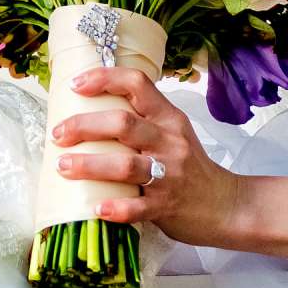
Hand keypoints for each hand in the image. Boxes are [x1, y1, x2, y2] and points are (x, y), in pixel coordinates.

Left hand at [51, 67, 248, 248]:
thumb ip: (142, 122)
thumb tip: (90, 113)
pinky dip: (115, 209)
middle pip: (123, 124)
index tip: (75, 85)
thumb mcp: (173, 134)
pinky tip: (96, 209)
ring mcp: (169, 175)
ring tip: (63, 167)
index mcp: (168, 119)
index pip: (137, 84)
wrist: (229, 205)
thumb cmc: (191, 168)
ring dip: (89, 165)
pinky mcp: (167, 207)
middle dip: (84, 126)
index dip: (104, 79)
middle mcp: (169, 142)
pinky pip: (137, 208)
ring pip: (126, 166)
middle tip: (58, 134)